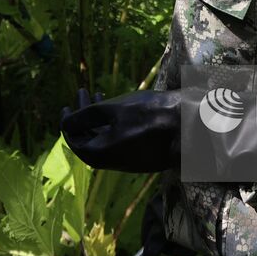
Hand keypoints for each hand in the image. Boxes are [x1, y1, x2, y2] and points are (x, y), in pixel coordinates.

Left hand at [60, 88, 182, 172]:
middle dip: (82, 117)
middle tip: (82, 93)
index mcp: (102, 154)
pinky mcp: (142, 155)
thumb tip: (65, 122)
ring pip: (105, 140)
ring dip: (97, 119)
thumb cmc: (151, 114)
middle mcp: (114, 162)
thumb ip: (87, 116)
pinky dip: (112, 125)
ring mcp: (129, 160)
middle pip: (89, 140)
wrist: (191, 127)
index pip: (75, 141)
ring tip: (98, 95)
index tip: (67, 105)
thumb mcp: (115, 109)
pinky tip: (118, 109)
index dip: (68, 123)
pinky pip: (119, 142)